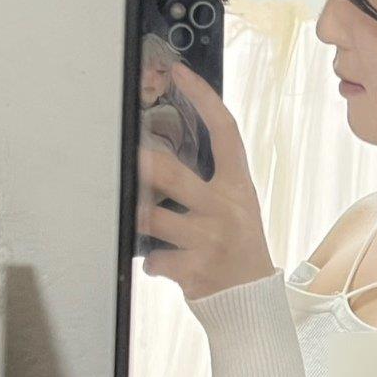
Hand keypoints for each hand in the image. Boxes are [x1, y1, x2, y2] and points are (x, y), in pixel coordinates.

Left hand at [136, 62, 275, 300]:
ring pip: (150, 217)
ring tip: (138, 219)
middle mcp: (225, 209)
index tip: (181, 73)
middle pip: (170, 173)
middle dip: (140, 164)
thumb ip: (209, 183)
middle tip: (125, 156)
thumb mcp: (237, 209)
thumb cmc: (237, 249)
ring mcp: (209, 239)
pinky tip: (162, 264)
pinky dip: (151, 262)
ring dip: (137, 218)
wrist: (252, 302)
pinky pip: (154, 258)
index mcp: (238, 187)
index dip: (203, 98)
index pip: (225, 132)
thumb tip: (160, 156)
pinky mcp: (193, 269)